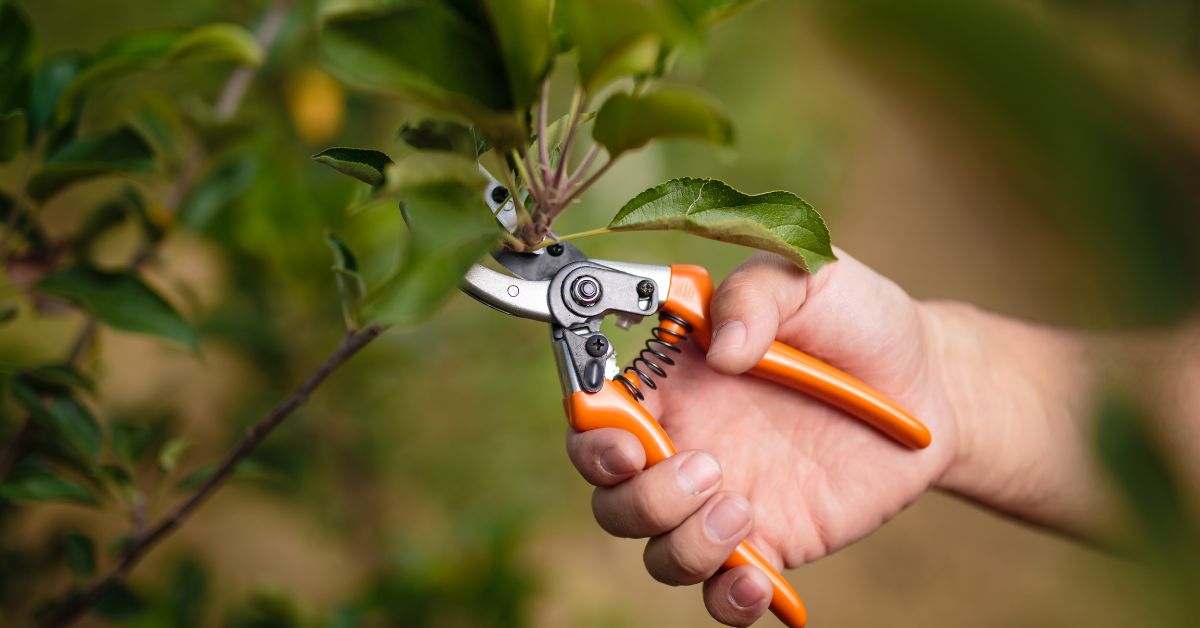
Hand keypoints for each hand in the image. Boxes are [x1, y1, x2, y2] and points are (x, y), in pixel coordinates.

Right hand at [567, 250, 962, 625]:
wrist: (929, 385)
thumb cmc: (858, 321)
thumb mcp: (809, 277)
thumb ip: (757, 295)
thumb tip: (723, 347)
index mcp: (673, 379)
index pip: (596, 412)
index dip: (591, 431)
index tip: (622, 436)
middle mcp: (686, 442)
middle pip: (611, 494)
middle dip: (638, 496)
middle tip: (704, 467)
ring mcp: (722, 499)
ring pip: (657, 551)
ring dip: (684, 541)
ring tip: (745, 508)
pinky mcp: (768, 544)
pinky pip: (722, 594)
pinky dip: (727, 600)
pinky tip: (760, 579)